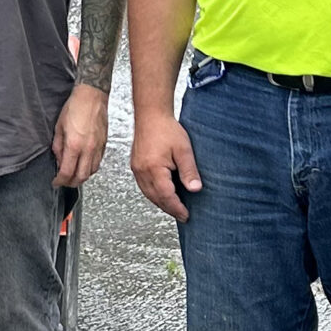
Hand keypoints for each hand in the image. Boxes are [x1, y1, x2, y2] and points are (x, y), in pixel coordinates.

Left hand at [51, 83, 107, 188]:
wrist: (92, 95)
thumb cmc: (76, 106)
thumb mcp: (59, 126)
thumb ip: (58, 146)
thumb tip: (58, 159)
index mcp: (74, 145)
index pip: (67, 172)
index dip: (60, 181)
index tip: (56, 182)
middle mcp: (88, 149)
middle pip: (81, 177)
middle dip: (71, 183)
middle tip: (64, 182)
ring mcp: (98, 147)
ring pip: (91, 172)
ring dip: (82, 177)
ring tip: (74, 175)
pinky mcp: (104, 144)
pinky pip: (98, 162)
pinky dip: (90, 168)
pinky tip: (85, 165)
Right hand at [129, 104, 199, 221]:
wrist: (150, 114)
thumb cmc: (166, 129)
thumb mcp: (183, 150)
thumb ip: (189, 171)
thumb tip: (195, 189)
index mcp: (154, 169)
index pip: (166, 196)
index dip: (177, 208)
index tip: (185, 215)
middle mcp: (142, 171)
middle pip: (156, 198)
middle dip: (169, 209)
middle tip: (181, 215)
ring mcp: (137, 169)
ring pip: (148, 194)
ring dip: (161, 203)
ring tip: (173, 207)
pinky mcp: (136, 166)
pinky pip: (144, 186)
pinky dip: (154, 194)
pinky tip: (162, 193)